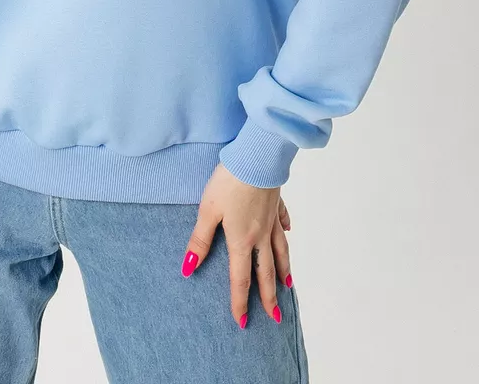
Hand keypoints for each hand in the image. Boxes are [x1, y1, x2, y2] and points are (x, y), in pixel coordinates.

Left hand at [181, 162, 292, 327]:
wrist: (257, 155)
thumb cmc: (229, 181)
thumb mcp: (208, 210)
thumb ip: (200, 240)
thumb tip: (189, 269)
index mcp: (242, 240)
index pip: (240, 278)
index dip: (240, 302)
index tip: (242, 322)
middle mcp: (261, 235)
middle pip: (266, 271)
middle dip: (269, 297)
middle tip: (274, 317)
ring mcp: (272, 219)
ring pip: (280, 251)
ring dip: (284, 271)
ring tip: (287, 286)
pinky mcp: (276, 202)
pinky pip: (283, 222)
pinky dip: (286, 231)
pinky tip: (288, 232)